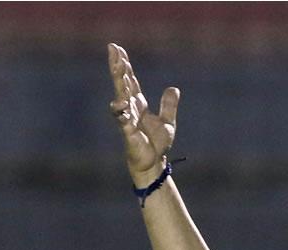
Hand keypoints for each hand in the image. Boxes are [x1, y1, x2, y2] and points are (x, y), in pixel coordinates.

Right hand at [107, 42, 178, 186]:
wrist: (153, 163)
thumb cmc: (156, 144)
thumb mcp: (167, 122)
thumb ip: (168, 105)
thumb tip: (174, 89)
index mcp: (138, 104)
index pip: (130, 80)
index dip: (124, 65)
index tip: (117, 48)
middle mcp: (130, 108)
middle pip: (122, 82)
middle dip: (117, 66)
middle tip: (113, 48)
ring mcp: (127, 118)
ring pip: (120, 95)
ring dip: (119, 81)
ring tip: (119, 67)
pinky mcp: (128, 132)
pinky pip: (122, 119)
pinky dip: (121, 110)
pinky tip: (121, 101)